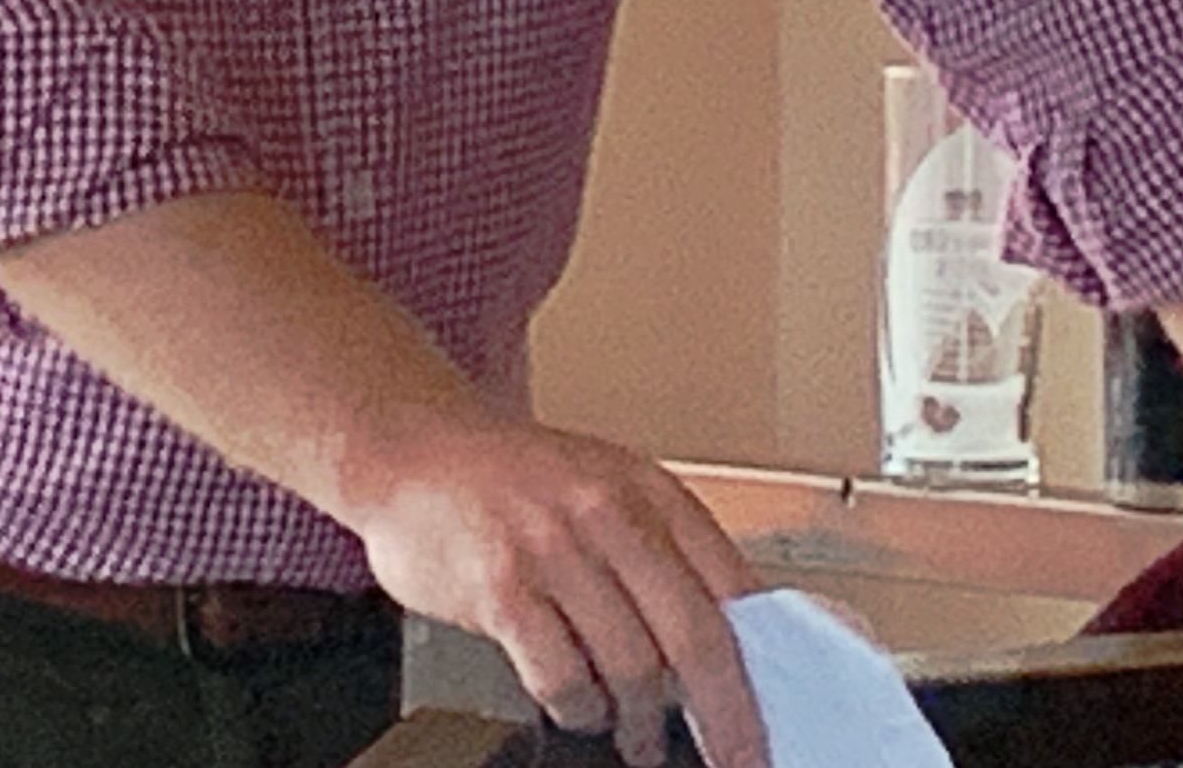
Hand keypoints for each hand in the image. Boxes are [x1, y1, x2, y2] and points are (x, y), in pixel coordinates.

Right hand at [341, 407, 768, 767]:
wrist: (411, 446)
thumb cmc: (513, 479)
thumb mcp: (604, 487)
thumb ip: (662, 552)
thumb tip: (731, 644)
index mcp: (648, 488)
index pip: (734, 589)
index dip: (761, 668)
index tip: (770, 720)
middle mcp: (607, 510)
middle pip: (696, 637)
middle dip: (726, 719)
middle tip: (736, 760)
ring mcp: (553, 546)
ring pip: (633, 667)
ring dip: (642, 722)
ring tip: (639, 737)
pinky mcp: (501, 586)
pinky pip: (562, 677)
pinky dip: (578, 709)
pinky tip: (576, 705)